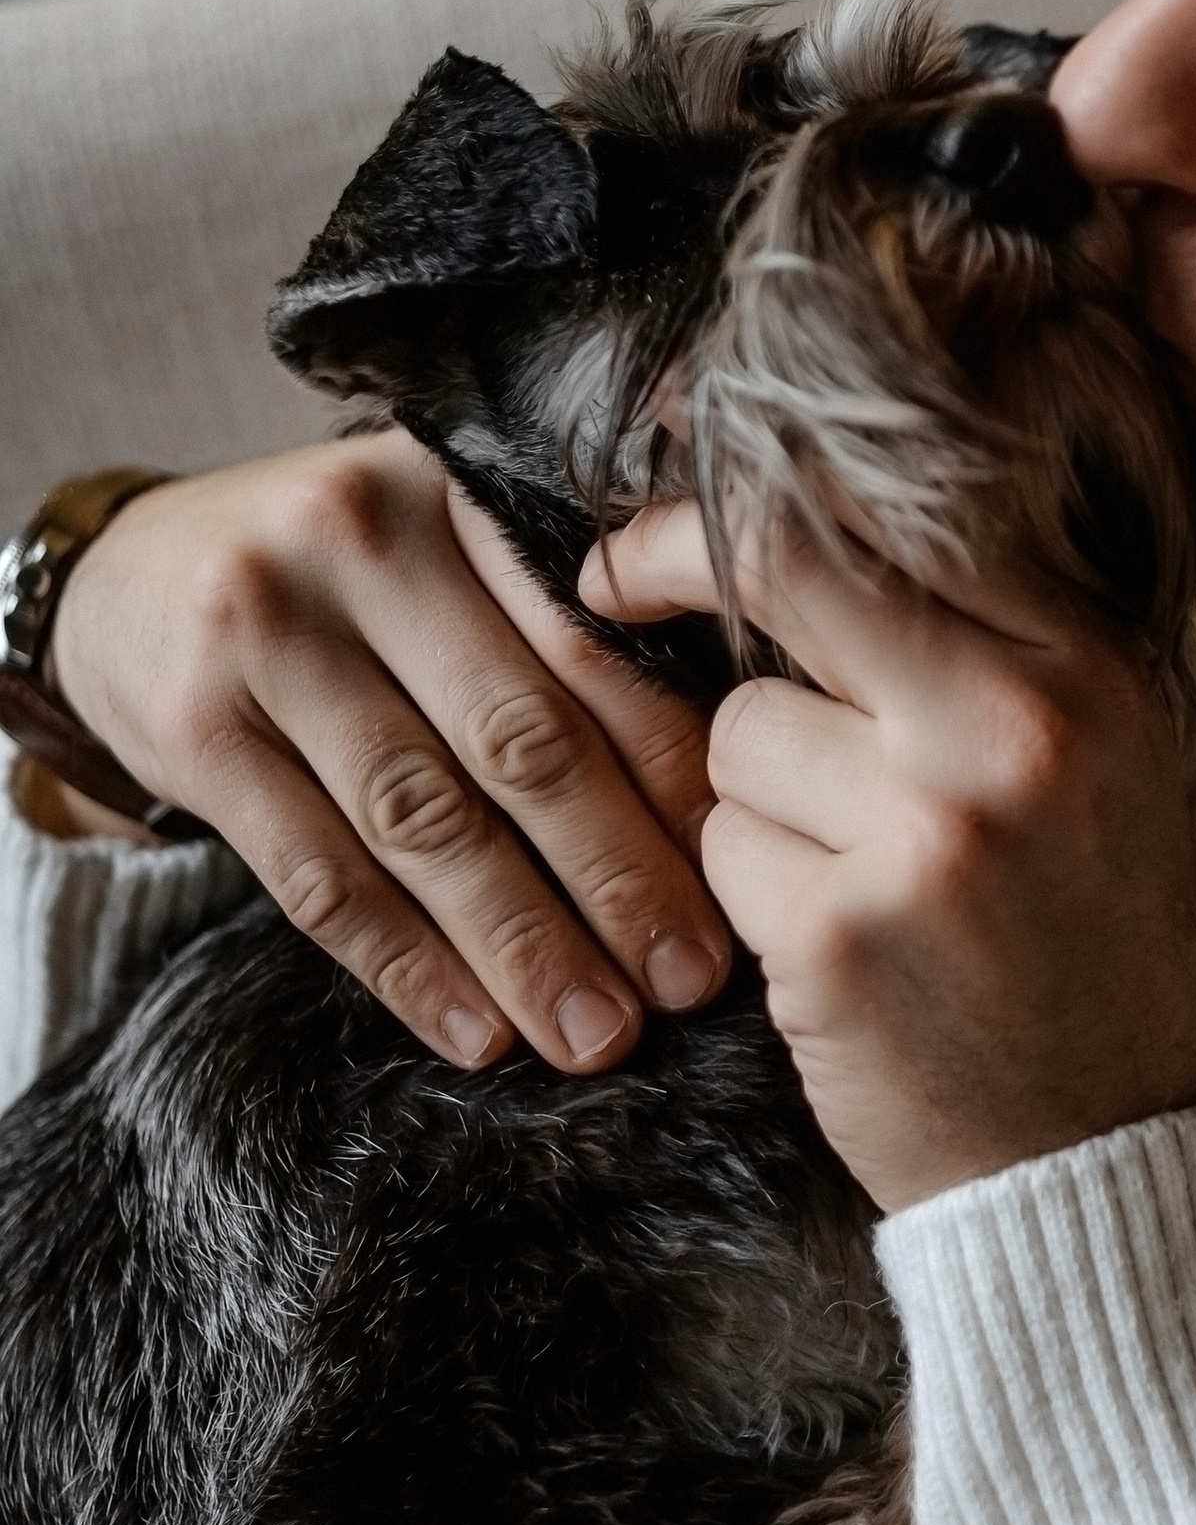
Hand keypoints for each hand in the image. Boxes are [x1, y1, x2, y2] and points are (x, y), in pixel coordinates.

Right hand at [47, 437, 731, 1068]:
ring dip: (522, 943)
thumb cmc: (342, 578)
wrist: (122, 578)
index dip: (672, 774)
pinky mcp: (193, 730)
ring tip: (594, 1035)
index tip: (743, 872)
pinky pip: (320, 876)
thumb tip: (726, 778)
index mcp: (458, 490)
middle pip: (518, 739)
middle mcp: (361, 542)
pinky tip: (477, 1033)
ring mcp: (265, 634)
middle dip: (617, 875)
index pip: (592, 647)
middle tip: (689, 980)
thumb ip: (560, 616)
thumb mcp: (448, 546)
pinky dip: (407, 965)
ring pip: (424, 820)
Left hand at [585, 503, 1195, 1210]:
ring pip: (732, 736)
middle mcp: (1011, 725)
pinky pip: (721, 857)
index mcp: (1081, 666)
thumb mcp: (1091, 763)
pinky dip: (754, 905)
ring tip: (853, 879)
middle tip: (605, 585)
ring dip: (753, 804)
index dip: (750, 491)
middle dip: (665, 568)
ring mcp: (924, 830)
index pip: (888, 513)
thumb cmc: (1087, 948)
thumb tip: (791, 522)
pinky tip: (841, 955)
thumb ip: (970, 646)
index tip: (670, 501)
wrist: (1112, 1155)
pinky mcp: (839, 936)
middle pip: (783, 572)